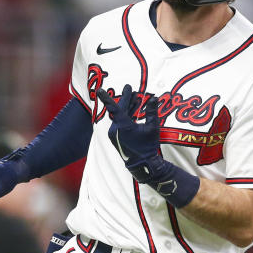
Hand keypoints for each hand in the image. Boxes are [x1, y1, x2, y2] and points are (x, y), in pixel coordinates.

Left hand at [97, 85, 199, 206]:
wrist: (142, 164)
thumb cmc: (147, 147)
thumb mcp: (153, 128)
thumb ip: (152, 112)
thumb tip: (154, 98)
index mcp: (122, 125)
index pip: (114, 107)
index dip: (106, 97)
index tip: (99, 90)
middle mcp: (115, 129)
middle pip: (119, 110)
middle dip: (126, 99)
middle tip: (129, 87)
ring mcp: (114, 134)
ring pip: (121, 116)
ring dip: (129, 107)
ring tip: (136, 97)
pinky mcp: (116, 137)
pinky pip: (121, 122)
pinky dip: (128, 115)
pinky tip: (135, 109)